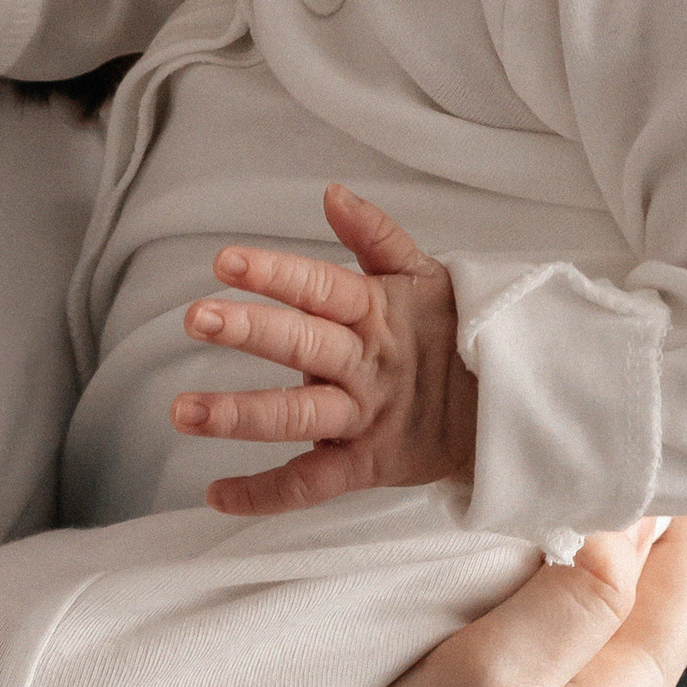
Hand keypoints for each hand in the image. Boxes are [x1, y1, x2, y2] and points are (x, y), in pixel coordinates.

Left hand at [171, 184, 478, 517]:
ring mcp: (364, 416)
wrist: (503, 406)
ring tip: (183, 411)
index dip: (276, 274)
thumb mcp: (423, 275)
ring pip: (299, 416)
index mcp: (377, 312)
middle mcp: (366, 364)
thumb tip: (332, 192)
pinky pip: (312, 484)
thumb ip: (375, 234)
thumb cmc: (450, 332)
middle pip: (304, 345)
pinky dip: (265, 494)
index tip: (226, 261)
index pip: (321, 287)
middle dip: (251, 331)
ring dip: (240, 414)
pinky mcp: (365, 465)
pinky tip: (216, 494)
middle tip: (197, 318)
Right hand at [203, 511, 686, 686]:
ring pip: (588, 675)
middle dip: (645, 547)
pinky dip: (538, 654)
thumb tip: (638, 528)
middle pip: (645, 632)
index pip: (686, 593)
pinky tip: (500, 639)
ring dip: (587, 600)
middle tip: (629, 460)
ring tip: (567, 528)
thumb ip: (572, 601)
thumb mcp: (489, 681)